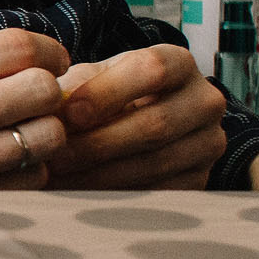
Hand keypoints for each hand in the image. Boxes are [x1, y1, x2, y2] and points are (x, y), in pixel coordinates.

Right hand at [0, 29, 71, 195]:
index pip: (19, 44)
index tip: (53, 58)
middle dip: (50, 91)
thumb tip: (31, 58)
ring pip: (46, 135)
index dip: (49, 48)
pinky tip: (7, 163)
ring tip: (26, 130)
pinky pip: (32, 175)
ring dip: (44, 132)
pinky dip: (28, 168)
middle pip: (43, 88)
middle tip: (41, 97)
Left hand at [44, 42, 226, 188]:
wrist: (135, 123)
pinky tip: (80, 193)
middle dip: (98, 144)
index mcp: (179, 63)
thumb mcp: (93, 79)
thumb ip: (76, 87)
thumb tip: (51, 111)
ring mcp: (208, 143)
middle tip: (56, 157)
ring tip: (60, 177)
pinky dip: (114, 195)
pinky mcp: (199, 179)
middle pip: (155, 124)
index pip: (152, 70)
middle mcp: (205, 101)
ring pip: (154, 164)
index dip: (108, 92)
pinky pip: (158, 191)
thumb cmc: (107, 94)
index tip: (70, 114)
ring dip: (100, 174)